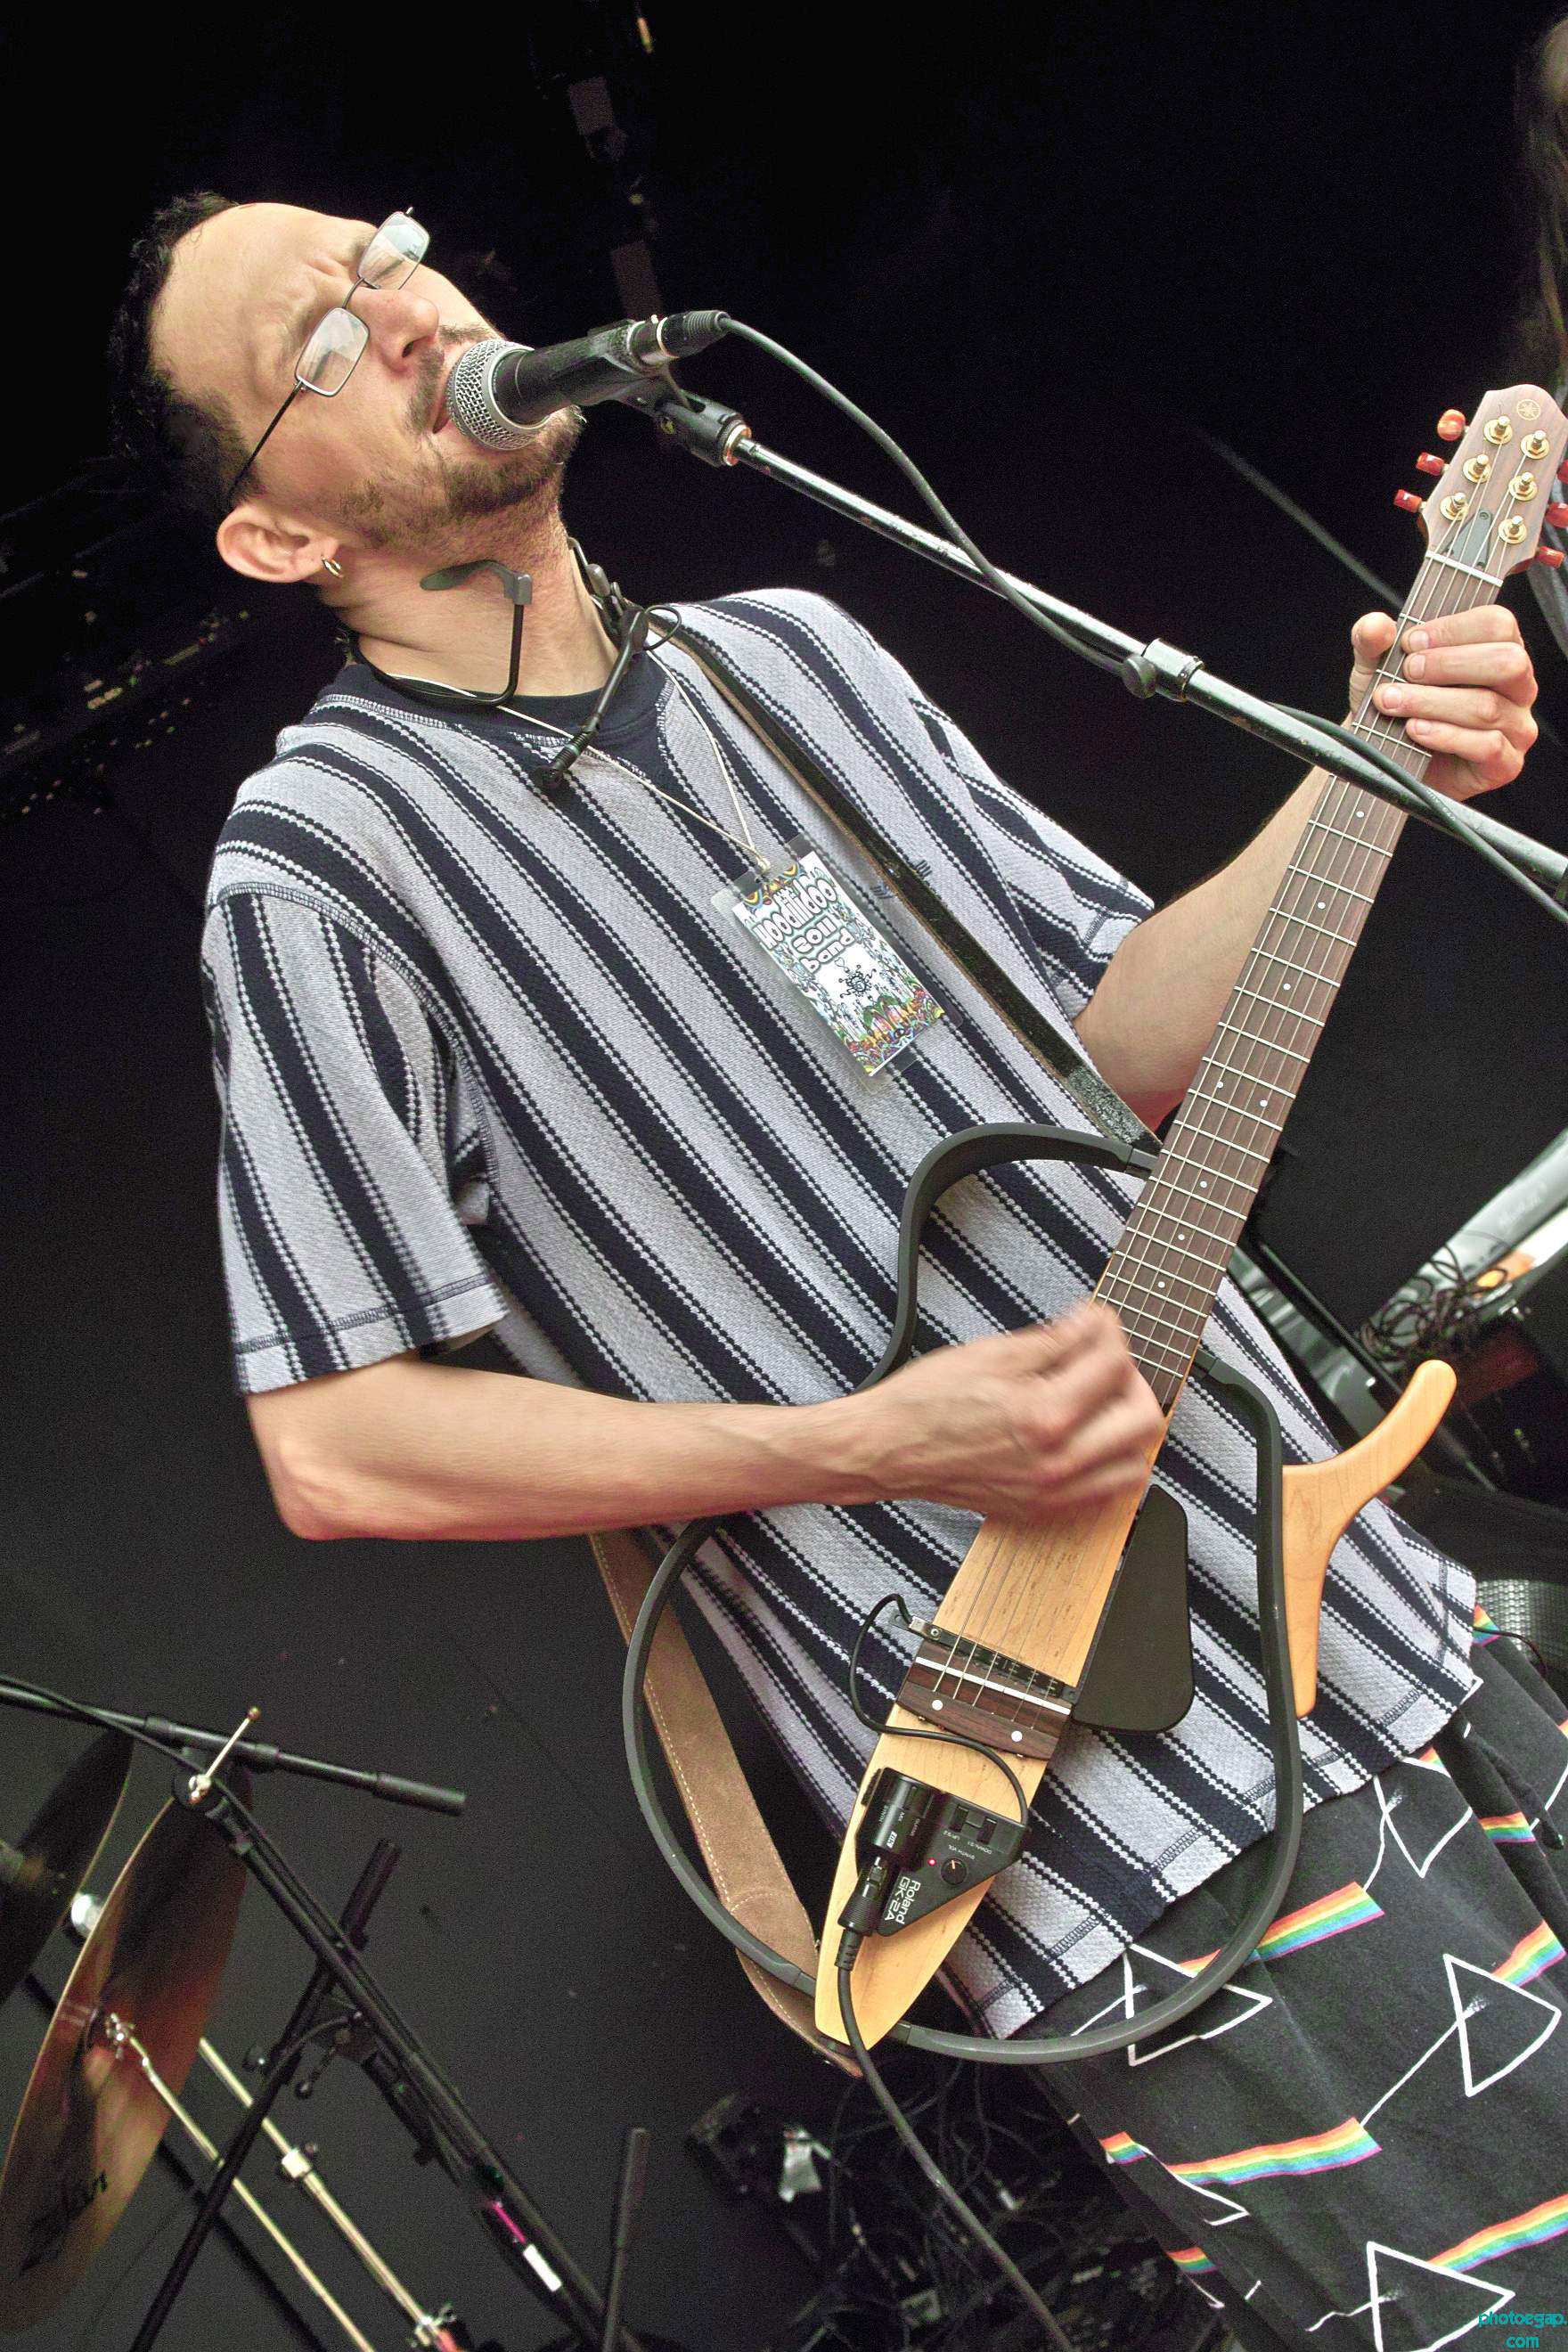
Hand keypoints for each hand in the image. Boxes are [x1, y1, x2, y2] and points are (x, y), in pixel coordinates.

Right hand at [847, 1300, 1164, 1519]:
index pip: (1113, 1364)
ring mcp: (1053, 1494)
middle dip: (1131, 1380)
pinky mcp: (1044, 1511)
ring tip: (1102, 1406)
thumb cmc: (927, 1403)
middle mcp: (1056, 1462)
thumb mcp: (993, 1353)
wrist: (889, 1449)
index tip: (1096, 1324)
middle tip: (1106, 1366)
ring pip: (1135, 1465)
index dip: (1109, 1331)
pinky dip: (1110, 1465)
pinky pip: (1106, 1495)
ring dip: (1129, 1429)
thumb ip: (1056, 1340)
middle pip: (1144, 1419)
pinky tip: (1088, 1441)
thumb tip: (1095, 1325)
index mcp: (1044, 1415)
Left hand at [1348, 404, 1539, 800]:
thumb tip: (1375, 620)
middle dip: (1446, 656)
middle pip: (1508, 647)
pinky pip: (1490, 741)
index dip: (1460, 609)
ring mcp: (1515, 718)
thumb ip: (1370, 634)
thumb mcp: (1364, 662)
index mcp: (1485, 635)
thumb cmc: (1380, 709)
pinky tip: (1413, 732)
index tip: (1415, 625)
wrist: (1374, 770)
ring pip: (1497, 692)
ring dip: (1435, 697)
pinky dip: (1446, 735)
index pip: (1495, 604)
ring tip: (1391, 704)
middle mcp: (1512, 672)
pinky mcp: (1505, 761)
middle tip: (1399, 667)